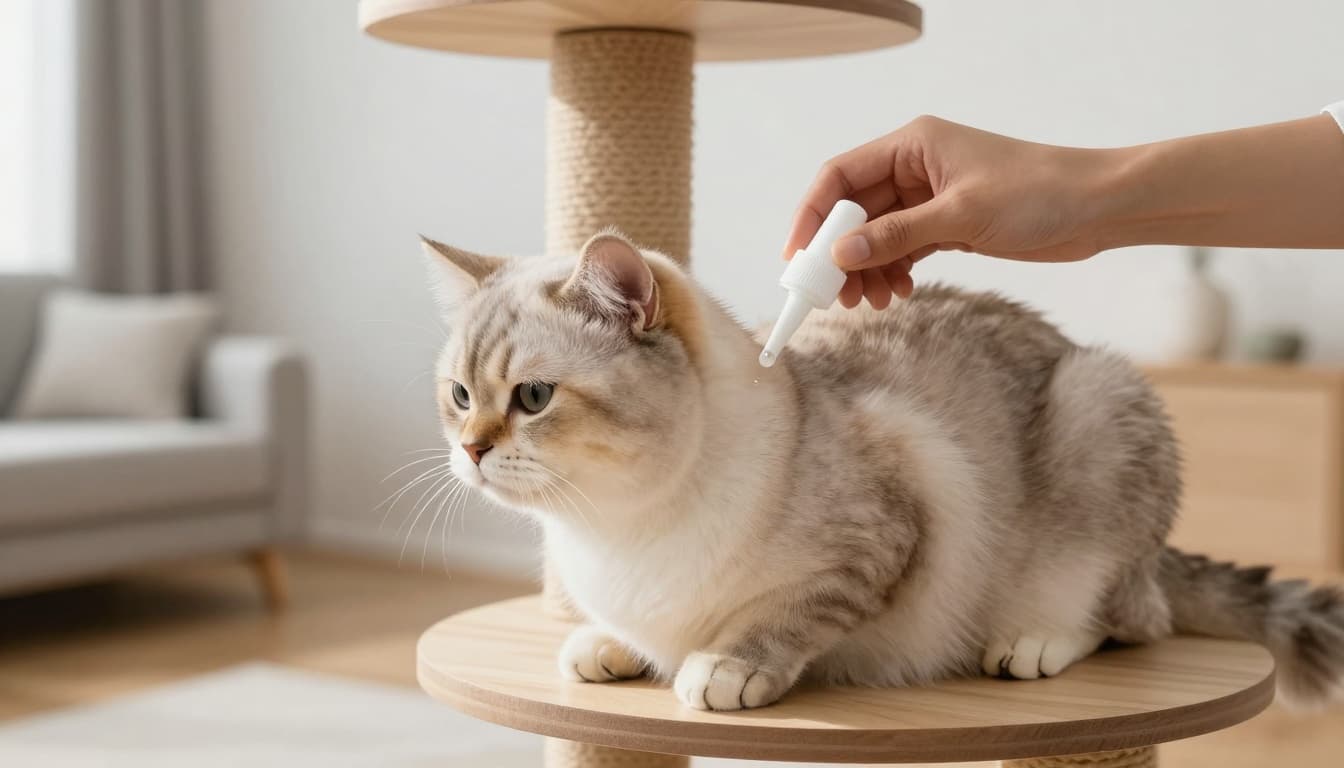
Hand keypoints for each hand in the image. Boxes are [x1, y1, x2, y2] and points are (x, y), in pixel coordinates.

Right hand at [783, 116, 1112, 308]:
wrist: (1098, 208)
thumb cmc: (1038, 194)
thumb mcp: (960, 215)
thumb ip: (897, 235)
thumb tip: (841, 253)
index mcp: (912, 144)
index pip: (840, 176)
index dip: (812, 215)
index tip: (797, 258)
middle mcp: (914, 166)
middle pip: (853, 211)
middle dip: (839, 253)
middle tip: (832, 295)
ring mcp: (930, 197)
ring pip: (876, 235)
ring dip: (866, 269)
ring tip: (870, 303)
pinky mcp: (947, 224)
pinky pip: (902, 249)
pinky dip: (892, 271)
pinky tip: (897, 293)